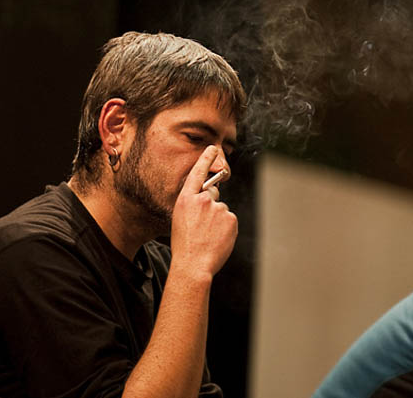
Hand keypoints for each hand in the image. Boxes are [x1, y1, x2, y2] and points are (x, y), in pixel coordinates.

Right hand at [170, 145, 237, 277]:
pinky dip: (226, 228)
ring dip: (218, 220)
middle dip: (211, 205)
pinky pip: (230, 219)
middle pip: (213, 194)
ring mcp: (218, 209)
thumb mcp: (181, 218)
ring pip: (222, 210)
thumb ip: (194, 204)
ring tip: (208, 236)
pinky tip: (217, 238)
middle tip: (203, 224)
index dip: (205, 159)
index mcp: (186, 199)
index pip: (197, 173)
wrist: (193, 264)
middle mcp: (202, 200)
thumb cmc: (185, 244)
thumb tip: (209, 200)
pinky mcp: (231, 219)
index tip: (213, 148)